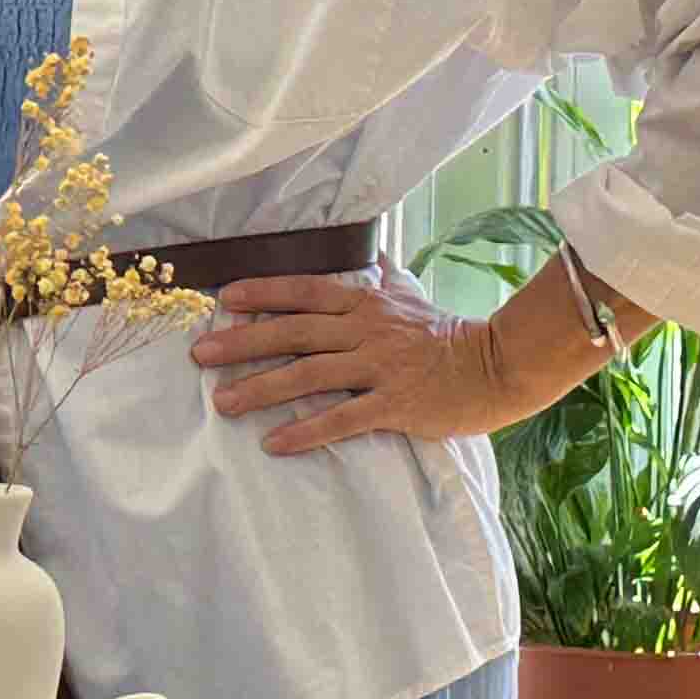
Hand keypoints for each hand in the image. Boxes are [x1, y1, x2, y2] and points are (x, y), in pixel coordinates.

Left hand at [189, 260, 519, 457]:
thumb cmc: (448, 335)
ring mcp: (379, 367)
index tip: (222, 301)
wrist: (499, 365)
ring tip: (223, 403)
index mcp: (365, 303)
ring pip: (309, 375)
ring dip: (261, 389)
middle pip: (293, 333)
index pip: (303, 292)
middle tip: (201, 357)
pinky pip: (343, 418)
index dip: (262, 294)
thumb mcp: (410, 296)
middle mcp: (365, 330)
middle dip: (242, 344)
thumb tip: (368, 255)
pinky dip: (307, 431)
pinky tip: (275, 442)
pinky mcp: (396, 403)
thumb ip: (381, 279)